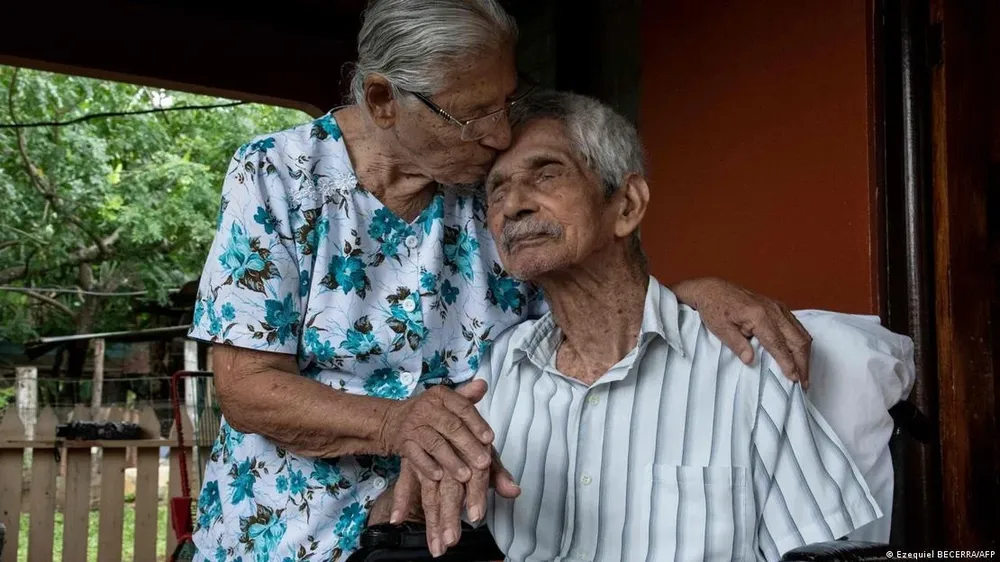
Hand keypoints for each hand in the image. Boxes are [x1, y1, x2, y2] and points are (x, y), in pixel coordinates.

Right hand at [379, 380, 493, 482]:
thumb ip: (467, 397)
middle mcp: (426, 408)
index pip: (462, 407)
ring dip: (451, 461)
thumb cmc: (428, 413)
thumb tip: (483, 385)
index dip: (477, 423)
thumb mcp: (446, 401)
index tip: (490, 439)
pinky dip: (427, 466)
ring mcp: (413, 426)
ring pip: (435, 444)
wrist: (392, 421)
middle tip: (484, 463)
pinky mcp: (403, 443)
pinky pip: (416, 456)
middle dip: (469, 446)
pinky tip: (439, 477)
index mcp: (441, 395)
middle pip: (451, 427)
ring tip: (466, 476)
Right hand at [391, 447, 520, 557]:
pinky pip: (404, 482)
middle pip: (450, 489)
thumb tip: (515, 492)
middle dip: (450, 516)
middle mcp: (449, 455)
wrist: (436, 411)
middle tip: (451, 541)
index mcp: (471, 451)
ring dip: (431, 519)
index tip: (476, 517)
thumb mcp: (485, 453)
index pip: (476, 476)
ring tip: (435, 543)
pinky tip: (398, 519)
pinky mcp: (412, 461)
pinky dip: (400, 500)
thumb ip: (499, 475)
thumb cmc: (466, 436)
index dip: (476, 496)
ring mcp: (428, 460)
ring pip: (429, 492)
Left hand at [672, 277, 812, 387]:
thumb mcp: (720, 329)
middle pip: (797, 339)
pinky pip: (797, 326)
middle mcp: (773, 310)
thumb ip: (737, 345)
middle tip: (804, 383)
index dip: (788, 363)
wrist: (713, 289)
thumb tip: (750, 361)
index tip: (794, 379)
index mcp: (758, 316)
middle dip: (803, 363)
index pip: (779, 344)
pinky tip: (799, 355)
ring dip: (805, 355)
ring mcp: (778, 307)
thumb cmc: (714, 308)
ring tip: (804, 374)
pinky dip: (801, 343)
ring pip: (801, 333)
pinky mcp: (779, 307)